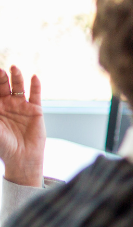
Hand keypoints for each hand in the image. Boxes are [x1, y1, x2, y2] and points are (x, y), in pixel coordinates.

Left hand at [0, 65, 44, 186]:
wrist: (22, 158)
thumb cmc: (3, 145)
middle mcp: (7, 105)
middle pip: (3, 86)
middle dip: (1, 78)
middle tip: (0, 72)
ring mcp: (22, 106)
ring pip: (18, 88)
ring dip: (17, 77)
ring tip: (14, 68)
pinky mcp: (35, 110)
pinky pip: (36, 95)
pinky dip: (35, 86)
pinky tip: (34, 77)